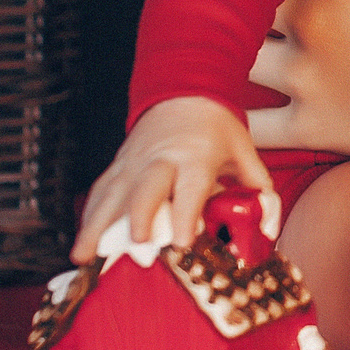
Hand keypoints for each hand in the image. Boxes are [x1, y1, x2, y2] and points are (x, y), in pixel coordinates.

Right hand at [71, 95, 274, 262]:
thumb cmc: (217, 130)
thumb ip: (260, 191)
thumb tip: (268, 232)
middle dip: (140, 216)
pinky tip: (82, 246)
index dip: (187, 214)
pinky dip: (90, 218)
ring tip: (85, 256)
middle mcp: (161, 159)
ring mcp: (135, 162)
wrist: (183, 92)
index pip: (191, 186)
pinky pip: (100, 193)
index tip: (183, 243)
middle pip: (147, 188)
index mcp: (196, 155)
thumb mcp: (245, 152)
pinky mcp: (118, 167)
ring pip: (113, 193)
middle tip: (138, 244)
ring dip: (98, 225)